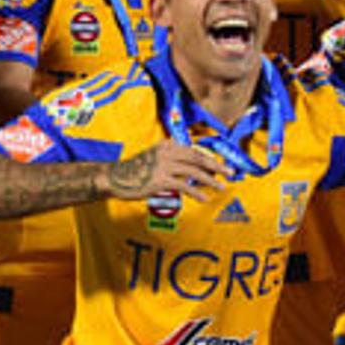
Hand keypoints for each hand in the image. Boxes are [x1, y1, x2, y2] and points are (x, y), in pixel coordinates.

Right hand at [102, 141, 230, 202]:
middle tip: (230, 173)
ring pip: (194, 172)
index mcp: (167, 145)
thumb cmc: (136, 171)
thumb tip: (195, 172)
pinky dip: (195, 192)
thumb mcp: (155, 159)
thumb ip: (173, 162)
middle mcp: (167, 152)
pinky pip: (183, 186)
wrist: (115, 177)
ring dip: (210, 180)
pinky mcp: (159, 180)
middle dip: (216, 166)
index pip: (194, 151)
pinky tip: (203, 198)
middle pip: (198, 158)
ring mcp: (163, 165)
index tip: (221, 166)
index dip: (209, 159)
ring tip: (221, 187)